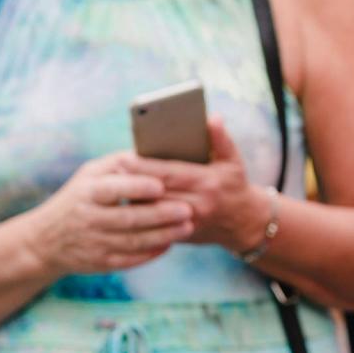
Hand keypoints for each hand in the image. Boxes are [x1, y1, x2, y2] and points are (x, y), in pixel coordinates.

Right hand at [24, 158, 194, 275]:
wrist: (46, 239)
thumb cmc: (80, 196)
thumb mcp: (90, 173)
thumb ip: (120, 163)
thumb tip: (155, 151)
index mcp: (88, 192)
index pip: (113, 189)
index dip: (136, 187)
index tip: (161, 185)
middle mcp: (89, 218)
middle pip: (128, 218)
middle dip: (160, 215)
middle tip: (187, 209)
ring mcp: (94, 243)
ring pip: (132, 242)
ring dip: (162, 235)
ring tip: (187, 227)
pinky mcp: (99, 263)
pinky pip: (129, 260)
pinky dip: (151, 254)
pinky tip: (170, 244)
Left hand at [125, 118, 264, 250]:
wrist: (244, 224)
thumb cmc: (235, 185)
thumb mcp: (233, 161)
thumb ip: (221, 139)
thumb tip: (213, 118)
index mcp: (207, 181)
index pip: (169, 173)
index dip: (144, 167)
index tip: (123, 158)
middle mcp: (197, 203)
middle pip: (155, 192)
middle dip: (131, 182)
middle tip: (109, 171)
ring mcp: (188, 222)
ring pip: (151, 211)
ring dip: (131, 199)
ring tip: (112, 186)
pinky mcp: (180, 235)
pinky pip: (154, 225)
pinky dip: (139, 215)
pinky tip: (125, 204)